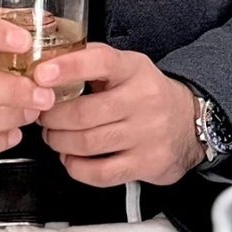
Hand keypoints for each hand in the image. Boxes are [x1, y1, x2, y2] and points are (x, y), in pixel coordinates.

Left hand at [34, 44, 204, 186]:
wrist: (190, 121)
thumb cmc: (148, 92)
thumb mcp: (127, 65)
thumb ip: (92, 60)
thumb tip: (51, 59)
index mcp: (134, 69)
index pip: (101, 62)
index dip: (68, 68)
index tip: (42, 74)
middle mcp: (143, 99)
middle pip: (84, 112)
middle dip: (53, 117)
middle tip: (43, 115)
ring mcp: (146, 134)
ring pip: (88, 143)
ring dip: (60, 142)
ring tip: (54, 136)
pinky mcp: (146, 163)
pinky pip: (101, 173)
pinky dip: (77, 168)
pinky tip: (72, 159)